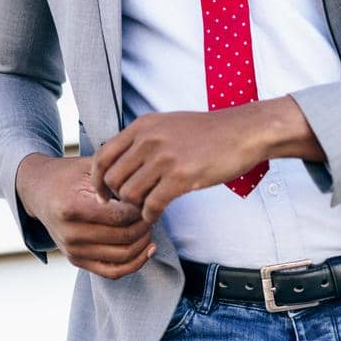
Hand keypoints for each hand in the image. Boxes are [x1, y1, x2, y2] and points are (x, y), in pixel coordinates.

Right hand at [17, 154, 156, 278]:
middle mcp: (70, 234)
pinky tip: (148, 249)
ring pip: (122, 256)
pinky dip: (135, 263)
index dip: (141, 209)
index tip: (148, 198)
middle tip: (152, 211)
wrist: (38, 191)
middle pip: (123, 237)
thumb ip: (115, 177)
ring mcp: (73, 251)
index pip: (119, 216)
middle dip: (145, 225)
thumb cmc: (66, 175)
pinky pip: (113, 271)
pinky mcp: (76, 261)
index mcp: (72, 208)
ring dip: (143, 243)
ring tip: (149, 225)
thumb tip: (146, 193)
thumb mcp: (88, 167)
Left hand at [90, 107, 268, 221]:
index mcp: (142, 126)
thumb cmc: (207, 132)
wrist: (243, 132)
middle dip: (117, 197)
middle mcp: (148, 140)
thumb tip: (121, 161)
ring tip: (145, 210)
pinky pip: (152, 205)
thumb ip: (143, 139)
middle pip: (113, 179)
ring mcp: (164, 158)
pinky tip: (156, 216)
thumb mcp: (167, 124)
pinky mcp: (181, 177)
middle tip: (129, 206)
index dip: (98, 180)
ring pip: (130, 194)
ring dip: (135, 208)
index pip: (103, 156)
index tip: (104, 195)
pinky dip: (150, 216)